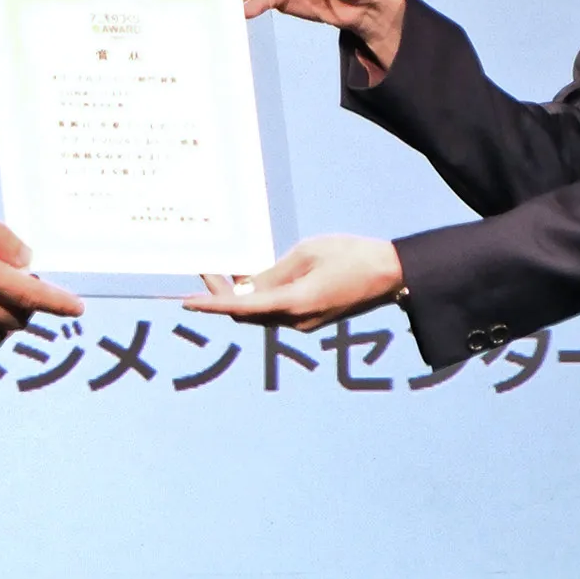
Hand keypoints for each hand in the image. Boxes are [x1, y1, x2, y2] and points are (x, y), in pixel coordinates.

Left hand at [182, 234, 405, 329]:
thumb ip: (272, 273)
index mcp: (295, 303)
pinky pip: (275, 312)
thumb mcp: (306, 254)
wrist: (392, 274)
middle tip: (205, 268)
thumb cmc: (351, 255)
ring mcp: (304, 323)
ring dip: (239, 296)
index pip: (241, 307)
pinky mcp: (311, 319)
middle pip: (246, 314)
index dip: (211, 305)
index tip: (187, 303)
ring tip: (222, 269)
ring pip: (259, 314)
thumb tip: (243, 287)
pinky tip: (251, 277)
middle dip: (221, 295)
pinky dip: (258, 298)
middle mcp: (296, 321)